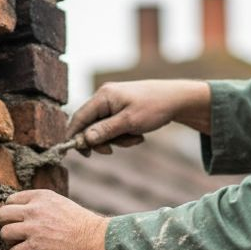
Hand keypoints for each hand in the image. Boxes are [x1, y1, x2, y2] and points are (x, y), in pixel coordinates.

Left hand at [0, 189, 110, 249]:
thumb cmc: (83, 225)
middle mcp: (34, 210)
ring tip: (21, 247)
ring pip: (4, 233)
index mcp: (41, 197)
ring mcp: (33, 228)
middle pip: (3, 214)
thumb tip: (26, 213)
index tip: (17, 222)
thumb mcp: (61, 204)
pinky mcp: (35, 247)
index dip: (12, 213)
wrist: (95, 241)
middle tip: (15, 235)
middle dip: (6, 225)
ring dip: (10, 242)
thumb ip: (43, 205)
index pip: (11, 200)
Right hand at [68, 80, 211, 154]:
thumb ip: (105, 131)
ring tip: (135, 139)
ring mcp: (113, 103)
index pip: (79, 117)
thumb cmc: (154, 107)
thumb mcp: (129, 122)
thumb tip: (84, 139)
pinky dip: (124, 136)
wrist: (177, 100)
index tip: (74, 153)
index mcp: (103, 96)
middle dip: (102, 141)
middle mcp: (105, 97)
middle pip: (89, 125)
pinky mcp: (121, 109)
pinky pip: (114, 127)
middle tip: (111, 152)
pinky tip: (138, 135)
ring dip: (117, 140)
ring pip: (103, 129)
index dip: (73, 135)